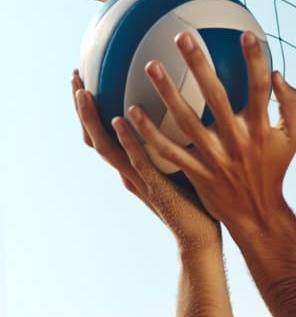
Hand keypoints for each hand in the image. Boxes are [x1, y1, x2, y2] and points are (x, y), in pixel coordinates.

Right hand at [72, 71, 219, 252]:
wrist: (201, 240)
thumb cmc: (198, 205)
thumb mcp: (185, 165)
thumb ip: (179, 142)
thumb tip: (189, 107)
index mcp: (133, 168)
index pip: (104, 135)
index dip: (91, 109)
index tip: (87, 78)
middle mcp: (129, 174)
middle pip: (95, 137)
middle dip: (82, 108)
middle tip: (74, 76)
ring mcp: (140, 182)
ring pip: (106, 148)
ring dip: (93, 120)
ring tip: (83, 92)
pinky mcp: (156, 189)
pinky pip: (137, 161)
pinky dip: (126, 141)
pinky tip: (120, 119)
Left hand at [124, 31, 295, 240]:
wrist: (258, 214)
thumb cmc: (274, 170)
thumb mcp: (292, 139)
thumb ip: (289, 105)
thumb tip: (278, 73)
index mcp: (261, 130)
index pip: (260, 89)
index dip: (255, 62)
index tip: (248, 34)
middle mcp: (238, 142)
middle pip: (217, 98)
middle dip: (200, 66)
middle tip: (183, 37)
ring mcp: (216, 159)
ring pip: (188, 122)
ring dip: (168, 94)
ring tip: (151, 66)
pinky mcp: (199, 174)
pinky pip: (170, 152)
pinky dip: (151, 134)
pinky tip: (132, 113)